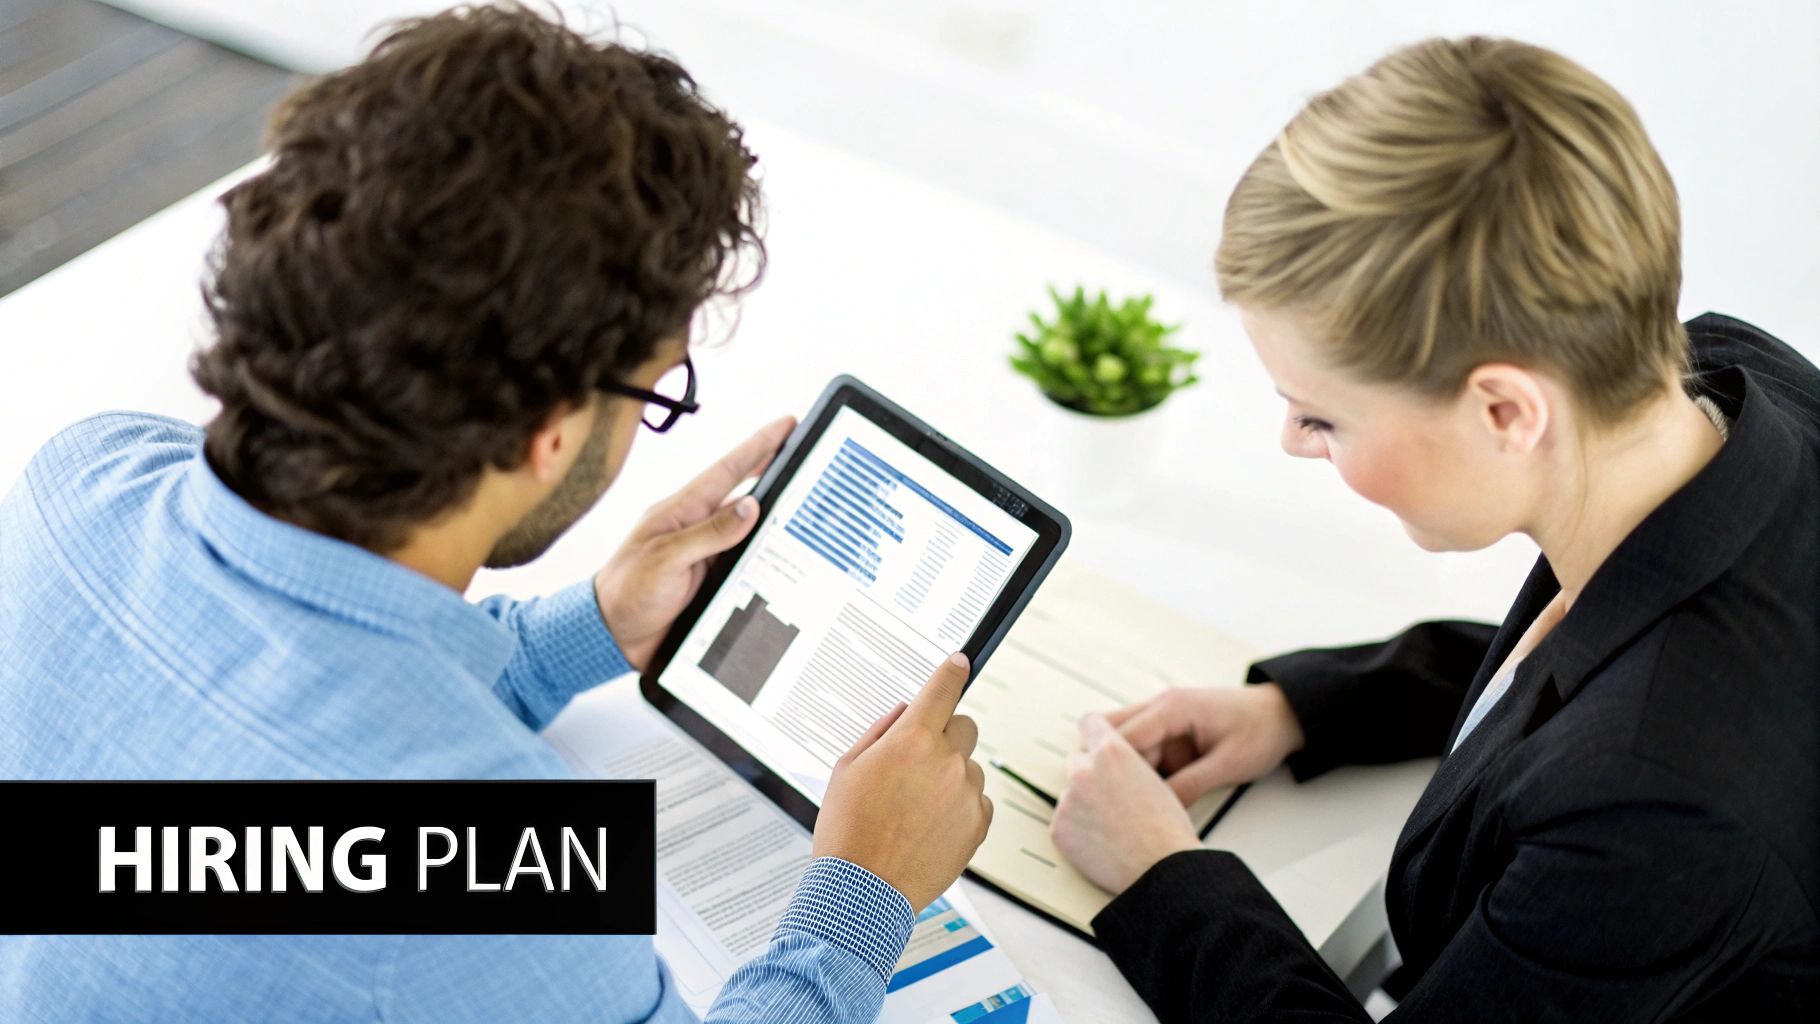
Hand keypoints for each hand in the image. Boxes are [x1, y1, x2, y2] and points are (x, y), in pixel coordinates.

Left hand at [594, 417, 794, 669]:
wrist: (611, 638)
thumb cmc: (625, 593)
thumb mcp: (665, 559)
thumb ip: (708, 534)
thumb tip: (750, 507)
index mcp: (681, 511)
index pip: (728, 471)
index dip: (760, 446)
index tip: (787, 424)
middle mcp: (697, 529)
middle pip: (746, 496)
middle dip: (777, 474)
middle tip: (808, 455)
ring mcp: (706, 555)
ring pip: (751, 532)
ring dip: (777, 521)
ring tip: (810, 504)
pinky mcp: (712, 582)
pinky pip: (748, 563)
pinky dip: (770, 557)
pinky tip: (790, 556)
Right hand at [814, 653, 992, 911]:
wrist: (863, 890)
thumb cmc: (848, 830)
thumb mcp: (846, 769)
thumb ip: (880, 732)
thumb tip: (905, 713)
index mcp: (912, 739)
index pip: (942, 690)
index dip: (952, 671)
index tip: (960, 662)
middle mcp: (946, 760)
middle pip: (964, 727)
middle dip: (945, 736)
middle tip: (918, 763)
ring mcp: (966, 792)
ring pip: (967, 768)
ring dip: (949, 778)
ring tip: (914, 811)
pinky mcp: (978, 823)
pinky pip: (976, 801)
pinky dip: (959, 809)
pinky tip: (929, 829)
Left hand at [1050, 713, 1200, 893]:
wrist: (1162, 869)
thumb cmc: (1167, 829)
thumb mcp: (1155, 779)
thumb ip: (1127, 765)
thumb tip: (1115, 766)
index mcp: (1112, 752)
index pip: (1089, 723)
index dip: (1092, 733)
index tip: (1091, 741)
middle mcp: (1084, 770)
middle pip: (1076, 762)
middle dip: (1089, 777)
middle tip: (1110, 800)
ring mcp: (1068, 800)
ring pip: (1071, 796)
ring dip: (1083, 807)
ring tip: (1113, 829)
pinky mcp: (1059, 828)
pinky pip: (1064, 824)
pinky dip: (1077, 833)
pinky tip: (1102, 844)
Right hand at [1107, 683, 1305, 805]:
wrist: (1284, 716)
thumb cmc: (1261, 731)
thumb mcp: (1229, 764)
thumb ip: (1191, 785)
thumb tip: (1160, 810)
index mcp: (1173, 707)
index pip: (1123, 734)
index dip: (1108, 765)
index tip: (1102, 795)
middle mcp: (1161, 707)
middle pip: (1110, 731)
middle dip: (1106, 765)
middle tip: (1108, 799)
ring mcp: (1163, 719)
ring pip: (1123, 744)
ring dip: (1124, 770)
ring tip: (1126, 803)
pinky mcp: (1169, 733)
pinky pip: (1142, 751)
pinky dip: (1140, 772)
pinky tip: (1144, 796)